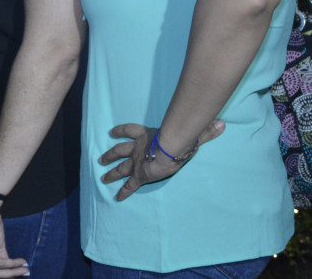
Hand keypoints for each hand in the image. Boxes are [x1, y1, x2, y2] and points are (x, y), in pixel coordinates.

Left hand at [98, 120, 224, 200]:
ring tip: (103, 178)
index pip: (129, 130)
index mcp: (146, 135)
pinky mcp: (140, 175)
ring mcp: (137, 162)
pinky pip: (129, 185)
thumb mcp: (189, 133)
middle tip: (100, 159)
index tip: (111, 132)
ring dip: (111, 172)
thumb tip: (221, 124)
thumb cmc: (178, 138)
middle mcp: (137, 148)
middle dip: (110, 155)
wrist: (169, 149)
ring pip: (120, 167)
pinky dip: (123, 192)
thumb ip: (204, 130)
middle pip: (119, 151)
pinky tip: (116, 198)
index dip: (120, 131)